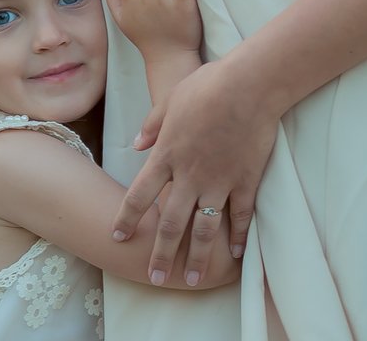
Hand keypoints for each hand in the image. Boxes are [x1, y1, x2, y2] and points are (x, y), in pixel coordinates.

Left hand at [112, 56, 279, 285]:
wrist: (248, 86)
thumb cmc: (207, 86)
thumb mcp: (171, 100)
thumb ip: (153, 125)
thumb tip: (137, 143)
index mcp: (167, 155)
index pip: (140, 195)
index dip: (127, 219)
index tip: (118, 236)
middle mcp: (190, 175)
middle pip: (171, 222)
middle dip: (161, 253)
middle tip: (154, 277)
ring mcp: (220, 181)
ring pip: (204, 228)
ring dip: (197, 257)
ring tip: (191, 279)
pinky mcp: (247, 180)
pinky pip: (242, 216)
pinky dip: (239, 237)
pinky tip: (235, 254)